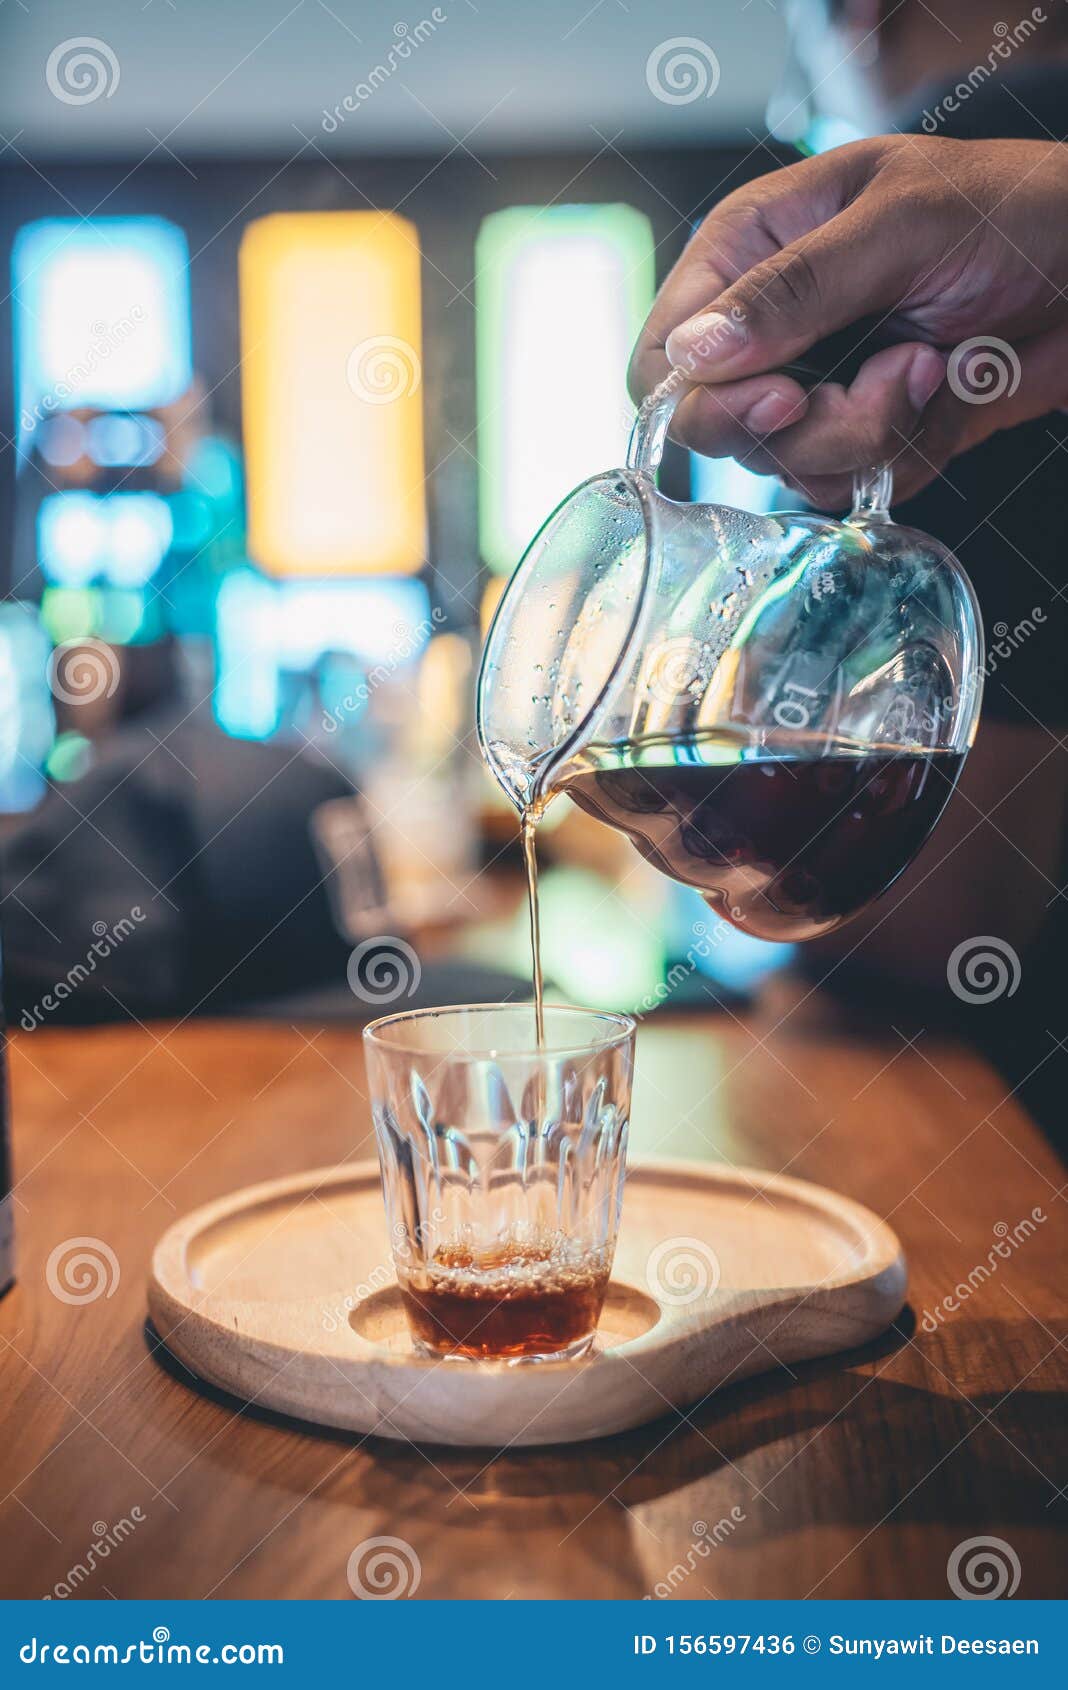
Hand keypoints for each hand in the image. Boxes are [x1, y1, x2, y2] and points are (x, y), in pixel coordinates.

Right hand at [630, 135, 1067, 504]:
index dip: (701, 397)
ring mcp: (817, 383)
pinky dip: (899, 454)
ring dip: (863, 435)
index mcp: (751, 249)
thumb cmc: (1014, 210)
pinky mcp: (867, 431)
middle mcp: (771, 324)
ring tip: (925, 366)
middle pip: (715, 427)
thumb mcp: (900, 224)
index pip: (662, 355)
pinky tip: (940, 390)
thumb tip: (697, 352)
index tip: (780, 394)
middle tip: (869, 382)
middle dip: (800, 423)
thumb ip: (794, 290)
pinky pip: (844, 482)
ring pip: (784, 465)